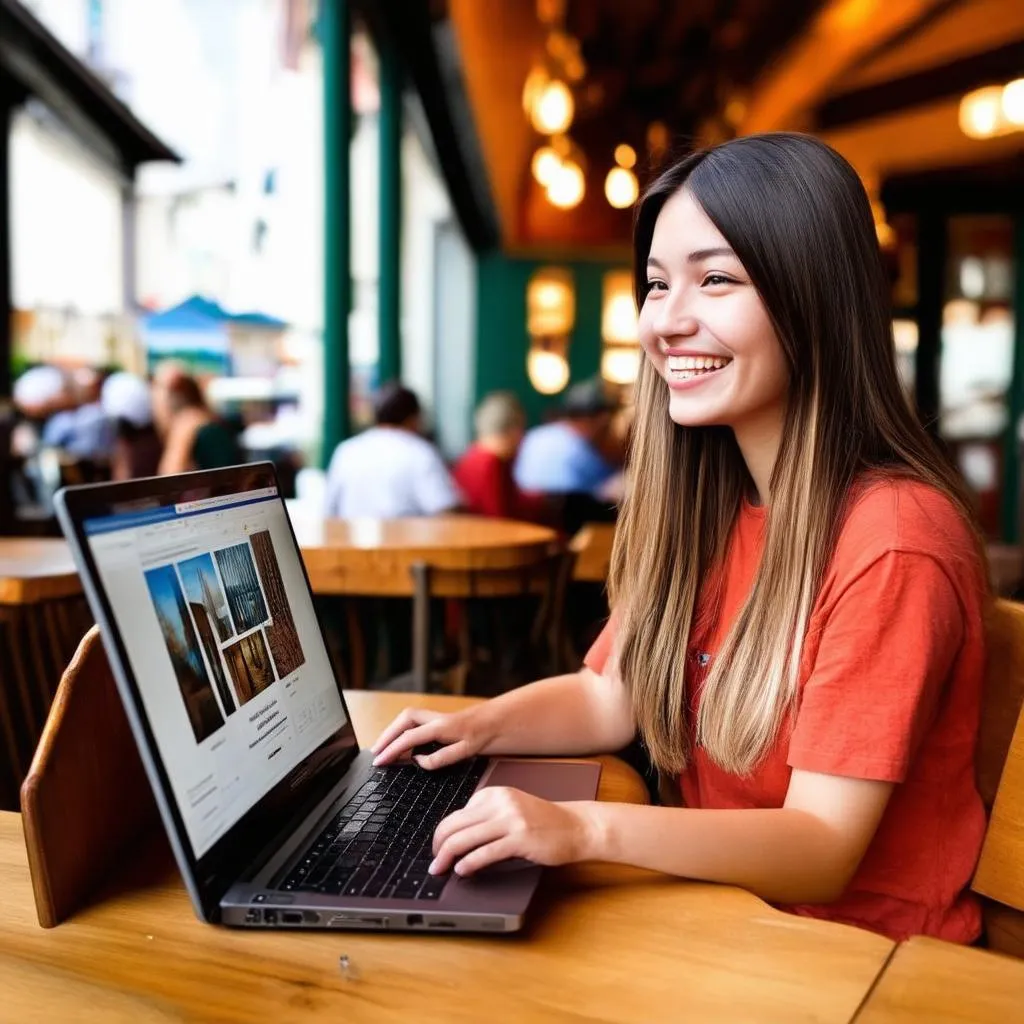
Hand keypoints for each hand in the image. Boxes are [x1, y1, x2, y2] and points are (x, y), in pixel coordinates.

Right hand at [370, 705, 496, 769]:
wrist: (495, 720)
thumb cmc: (482, 736)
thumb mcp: (465, 752)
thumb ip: (440, 758)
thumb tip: (417, 761)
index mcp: (439, 727)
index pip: (408, 738)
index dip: (392, 750)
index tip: (379, 761)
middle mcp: (434, 718)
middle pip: (402, 721)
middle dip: (386, 735)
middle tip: (375, 752)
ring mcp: (434, 716)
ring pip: (406, 718)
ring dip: (392, 730)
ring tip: (382, 747)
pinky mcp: (436, 719)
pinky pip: (412, 721)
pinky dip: (401, 729)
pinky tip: (399, 741)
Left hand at [429, 787, 595, 876]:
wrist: (576, 826)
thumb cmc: (544, 822)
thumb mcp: (511, 811)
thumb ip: (486, 818)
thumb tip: (455, 840)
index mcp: (494, 794)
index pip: (457, 814)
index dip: (442, 835)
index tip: (438, 850)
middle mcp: (500, 802)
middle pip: (454, 824)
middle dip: (437, 846)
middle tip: (433, 862)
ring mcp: (511, 819)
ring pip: (464, 838)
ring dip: (446, 857)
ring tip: (440, 869)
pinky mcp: (520, 838)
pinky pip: (485, 852)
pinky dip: (468, 864)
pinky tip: (462, 871)